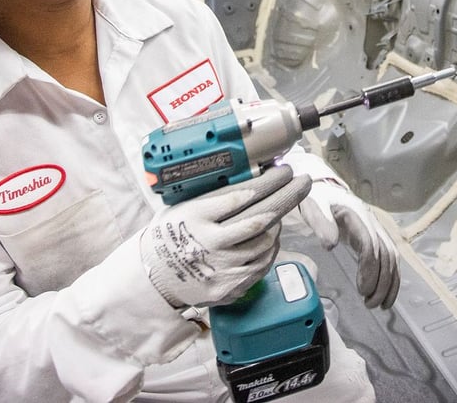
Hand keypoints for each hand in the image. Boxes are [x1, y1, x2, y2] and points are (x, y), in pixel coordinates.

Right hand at [140, 165, 310, 307]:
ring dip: (278, 223)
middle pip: (261, 217)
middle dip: (287, 195)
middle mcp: (211, 243)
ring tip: (279, 210)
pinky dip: (271, 247)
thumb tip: (251, 176)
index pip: (243, 195)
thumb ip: (215, 195)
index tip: (284, 171)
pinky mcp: (230, 287)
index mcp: (197, 217)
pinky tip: (270, 236)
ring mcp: (222, 268)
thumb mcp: (184, 206)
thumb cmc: (171, 235)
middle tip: (302, 182)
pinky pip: (262, 264)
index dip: (269, 181)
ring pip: (266, 242)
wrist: (154, 276)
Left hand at [299, 179, 399, 308]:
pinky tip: (385, 295)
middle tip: (369, 304)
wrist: (326, 187)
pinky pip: (391, 259)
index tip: (362, 289)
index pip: (370, 245)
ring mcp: (377, 230)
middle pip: (386, 256)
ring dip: (389, 284)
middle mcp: (372, 224)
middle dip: (381, 283)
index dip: (369, 269)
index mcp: (357, 216)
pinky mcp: (377, 237)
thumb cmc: (318, 198)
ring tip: (378, 305)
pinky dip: (391, 278)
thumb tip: (330, 244)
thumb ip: (321, 223)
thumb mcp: (314, 206)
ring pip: (392, 259)